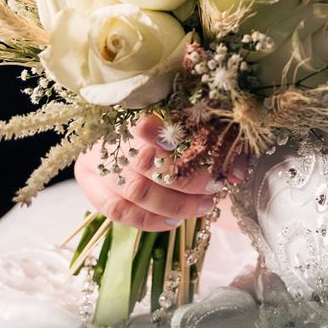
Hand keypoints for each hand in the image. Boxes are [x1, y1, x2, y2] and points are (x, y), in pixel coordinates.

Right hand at [73, 114, 248, 231]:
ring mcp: (94, 158)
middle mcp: (109, 133)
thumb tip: (239, 169)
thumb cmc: (159, 113)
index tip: (213, 161)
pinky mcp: (88, 181)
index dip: (183, 145)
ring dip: (174, 205)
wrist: (112, 116)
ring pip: (135, 191)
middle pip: (149, 163)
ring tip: (203, 207)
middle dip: (188, 181)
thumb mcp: (186, 112)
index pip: (154, 126)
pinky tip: (174, 221)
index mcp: (132, 106)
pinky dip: (149, 221)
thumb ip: (212, 133)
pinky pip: (117, 210)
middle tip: (216, 189)